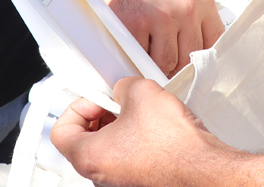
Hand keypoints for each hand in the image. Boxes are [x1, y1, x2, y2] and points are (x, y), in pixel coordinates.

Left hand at [52, 77, 235, 186]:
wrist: (203, 169)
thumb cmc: (174, 145)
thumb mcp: (140, 92)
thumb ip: (120, 87)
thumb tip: (122, 90)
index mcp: (89, 156)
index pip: (61, 131)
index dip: (77, 107)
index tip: (95, 98)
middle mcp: (100, 176)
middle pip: (84, 141)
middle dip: (100, 116)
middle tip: (116, 103)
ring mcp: (120, 183)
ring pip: (107, 151)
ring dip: (119, 128)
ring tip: (140, 113)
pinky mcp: (140, 182)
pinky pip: (127, 160)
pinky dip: (135, 143)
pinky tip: (154, 129)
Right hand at [77, 0, 224, 74]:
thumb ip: (192, 16)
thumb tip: (193, 57)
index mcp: (202, 0)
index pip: (213, 44)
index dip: (198, 58)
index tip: (188, 64)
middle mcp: (185, 9)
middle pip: (187, 59)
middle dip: (172, 61)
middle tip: (157, 51)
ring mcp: (160, 17)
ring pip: (164, 63)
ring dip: (152, 60)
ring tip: (143, 41)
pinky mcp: (134, 24)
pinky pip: (139, 57)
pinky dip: (133, 54)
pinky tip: (129, 35)